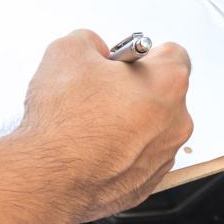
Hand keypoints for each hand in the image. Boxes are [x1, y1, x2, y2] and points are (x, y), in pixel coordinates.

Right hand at [19, 30, 192, 223]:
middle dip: (133, 89)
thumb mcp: (67, 51)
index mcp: (168, 83)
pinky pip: (138, 156)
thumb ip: (91, 41)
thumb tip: (94, 50)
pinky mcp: (148, 182)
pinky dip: (120, 151)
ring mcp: (164, 155)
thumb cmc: (63, 123)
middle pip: (161, 93)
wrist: (48, 178)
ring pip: (150, 127)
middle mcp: (176, 121)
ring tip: (90, 124)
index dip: (139, 54)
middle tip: (99, 93)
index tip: (120, 62)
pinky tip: (92, 148)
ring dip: (127, 122)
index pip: (172, 54)